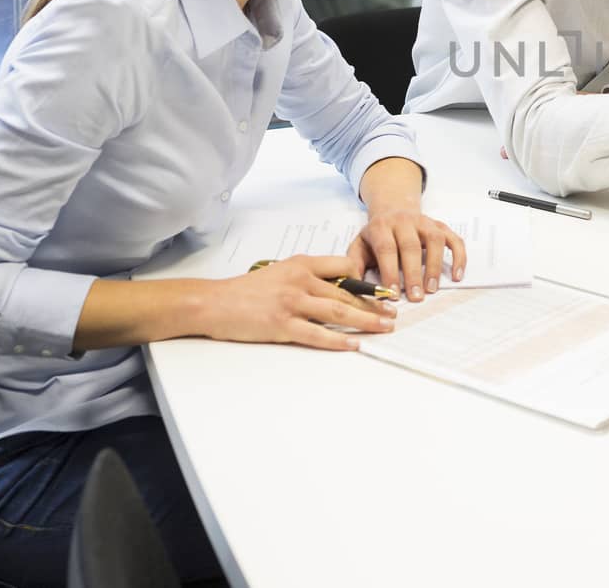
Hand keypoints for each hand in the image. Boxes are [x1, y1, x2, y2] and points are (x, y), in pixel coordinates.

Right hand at [205, 255, 395, 350]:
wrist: (214, 302)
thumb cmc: (247, 290)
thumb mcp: (281, 271)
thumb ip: (308, 276)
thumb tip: (337, 287)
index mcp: (301, 264)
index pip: (344, 267)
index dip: (366, 280)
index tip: (384, 291)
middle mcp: (300, 280)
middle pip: (346, 292)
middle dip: (374, 304)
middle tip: (394, 313)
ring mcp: (292, 303)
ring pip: (338, 311)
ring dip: (365, 320)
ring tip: (384, 327)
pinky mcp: (282, 325)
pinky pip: (317, 334)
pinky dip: (338, 340)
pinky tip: (353, 344)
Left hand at [347, 207, 465, 300]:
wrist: (392, 209)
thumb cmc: (376, 236)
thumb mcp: (359, 246)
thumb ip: (354, 265)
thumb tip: (354, 288)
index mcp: (381, 226)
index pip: (386, 248)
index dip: (390, 271)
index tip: (393, 294)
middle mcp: (404, 221)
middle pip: (411, 246)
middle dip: (413, 274)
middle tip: (415, 297)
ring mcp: (425, 222)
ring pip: (434, 240)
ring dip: (435, 266)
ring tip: (432, 288)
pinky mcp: (440, 226)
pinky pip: (454, 239)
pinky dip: (459, 257)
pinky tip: (457, 275)